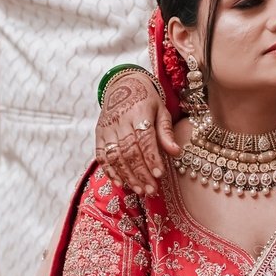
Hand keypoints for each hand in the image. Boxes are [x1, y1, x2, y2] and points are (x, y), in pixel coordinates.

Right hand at [96, 72, 179, 195]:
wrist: (122, 85)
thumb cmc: (146, 100)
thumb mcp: (161, 110)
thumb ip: (166, 132)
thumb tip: (176, 152)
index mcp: (139, 112)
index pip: (144, 138)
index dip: (151, 158)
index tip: (159, 174)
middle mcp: (120, 121)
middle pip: (129, 151)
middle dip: (141, 173)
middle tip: (152, 190)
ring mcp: (107, 129)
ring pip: (115, 157)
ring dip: (127, 176)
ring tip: (140, 190)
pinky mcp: (99, 134)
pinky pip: (101, 156)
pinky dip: (110, 171)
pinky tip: (121, 183)